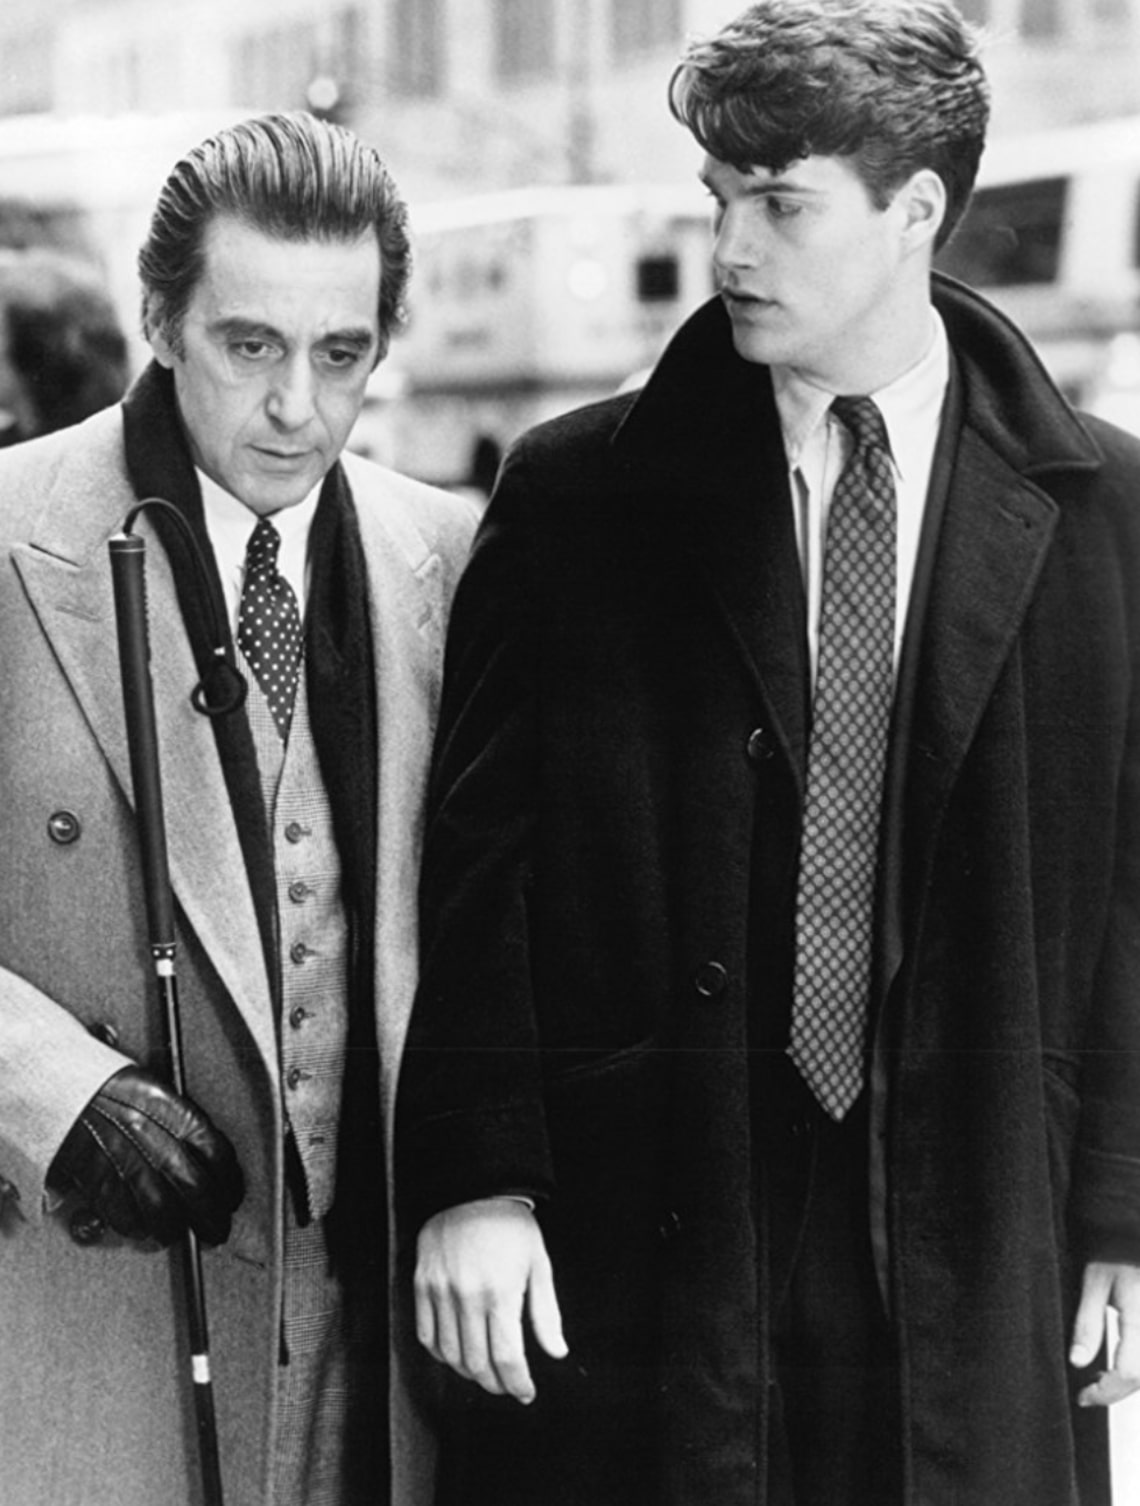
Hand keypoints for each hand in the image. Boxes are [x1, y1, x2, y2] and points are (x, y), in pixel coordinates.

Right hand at [47, 1065, 243, 1246]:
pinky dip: (135, 1227)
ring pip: (161, 1208)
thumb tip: (211, 1159)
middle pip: (194, 1187)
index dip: (229, 1183)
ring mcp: (122, 1160)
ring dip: (174, 1228)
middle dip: (210, 1216)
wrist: (60, 1087)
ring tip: (177, 1233)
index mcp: (173, 1110)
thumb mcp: (156, 1092)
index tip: (231, 1197)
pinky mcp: (95, 1180)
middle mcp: (151, 1136)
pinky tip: (142, 1228)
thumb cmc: (108, 1088)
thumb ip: (184, 1124)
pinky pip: (123, 1214)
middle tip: (215, 1230)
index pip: (216, 1153)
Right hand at [414, 1197, 567, 1403]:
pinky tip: (457, 1354)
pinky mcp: (421, 1285)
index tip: (526, 1391)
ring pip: (450, 1355)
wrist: (473, 1188)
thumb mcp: (539, 1264)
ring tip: (485, 1373)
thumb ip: (546, 1313)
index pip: (507, 1358)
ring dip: (470, 1373)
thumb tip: (557, 1352)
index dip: (517, 1383)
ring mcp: (440, 1291)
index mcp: (500, 1292)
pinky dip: (442, 1354)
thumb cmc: (511, 1226)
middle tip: (507, 1385)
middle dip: (496, 1384)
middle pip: (477, 1363)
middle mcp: (467, 1296)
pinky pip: (426, 1336)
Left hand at [1070, 1260, 1139, 1405]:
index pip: (1128, 1372)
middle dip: (1113, 1392)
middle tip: (1086, 1394)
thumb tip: (1078, 1362)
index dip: (1105, 1392)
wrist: (1133, 1242)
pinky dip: (1133, 1370)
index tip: (1082, 1395)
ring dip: (1125, 1383)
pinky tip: (1115, 1368)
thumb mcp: (1094, 1283)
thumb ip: (1088, 1323)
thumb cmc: (1114, 1256)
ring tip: (1098, 1382)